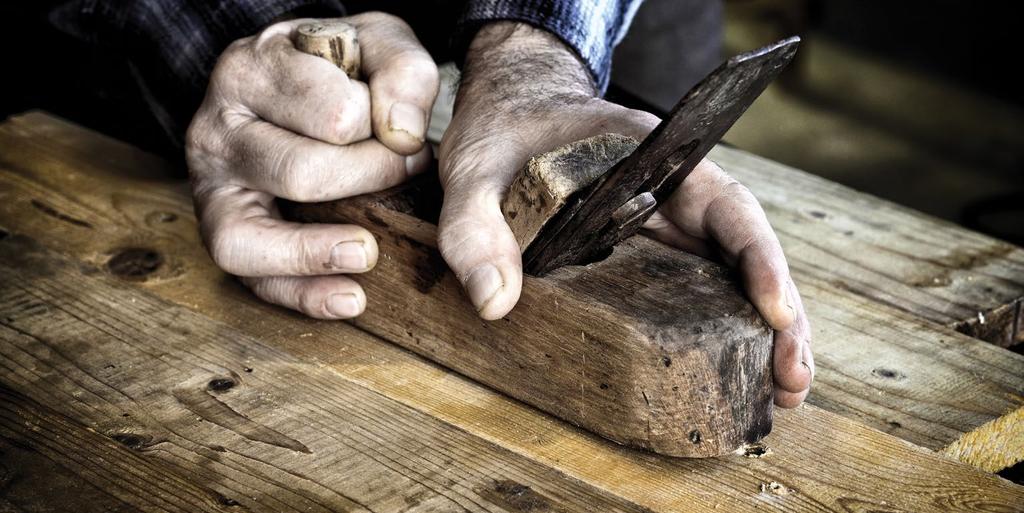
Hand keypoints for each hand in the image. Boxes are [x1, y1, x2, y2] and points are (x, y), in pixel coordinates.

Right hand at [186, 13, 438, 318]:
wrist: (290, 79)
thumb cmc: (336, 68)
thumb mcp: (376, 43)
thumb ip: (400, 71)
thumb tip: (403, 135)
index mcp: (253, 70)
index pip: (333, 115)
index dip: (383, 131)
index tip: (408, 136)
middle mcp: (217, 128)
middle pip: (300, 175)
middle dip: (368, 181)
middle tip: (405, 172)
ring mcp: (210, 188)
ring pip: (251, 238)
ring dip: (318, 251)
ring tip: (368, 252)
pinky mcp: (223, 233)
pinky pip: (253, 280)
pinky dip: (303, 295)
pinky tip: (351, 297)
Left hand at [438, 22, 811, 406]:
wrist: (506, 109)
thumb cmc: (499, 128)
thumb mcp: (475, 171)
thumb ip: (475, 228)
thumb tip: (496, 304)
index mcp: (649, 154)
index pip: (724, 205)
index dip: (759, 259)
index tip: (776, 313)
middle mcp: (672, 188)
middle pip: (745, 249)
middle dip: (778, 312)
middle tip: (793, 378)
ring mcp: (665, 219)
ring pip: (731, 273)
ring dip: (763, 329)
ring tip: (784, 389)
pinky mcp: (648, 247)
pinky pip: (697, 284)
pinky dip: (724, 325)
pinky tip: (739, 367)